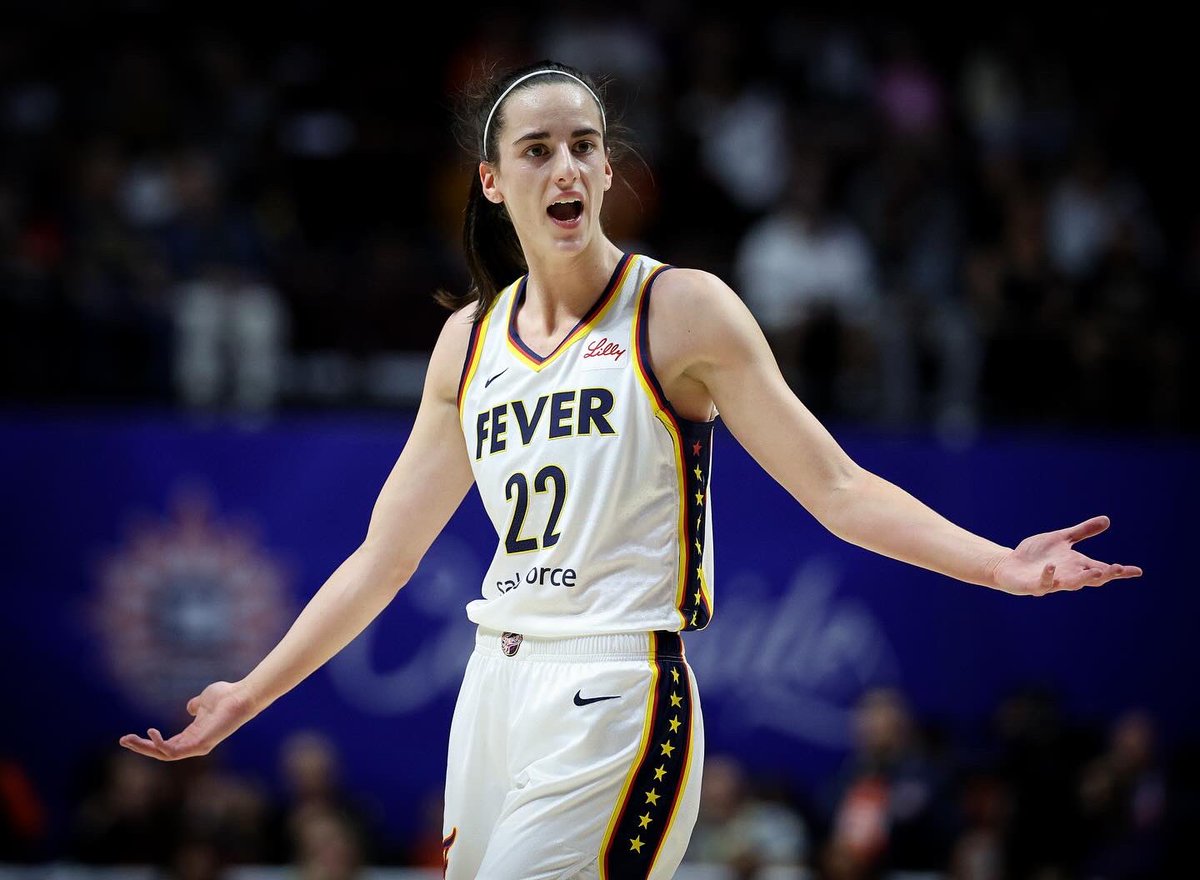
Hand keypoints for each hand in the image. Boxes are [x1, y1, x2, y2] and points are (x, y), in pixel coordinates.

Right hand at [119, 680, 256, 760]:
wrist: (241, 695)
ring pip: (164, 754)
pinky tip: (151, 733)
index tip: (130, 736)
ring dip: (144, 748)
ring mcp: (197, 746)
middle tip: (122, 740)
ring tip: (129, 739)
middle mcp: (194, 743)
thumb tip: (190, 707)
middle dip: (140, 748)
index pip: (166, 745)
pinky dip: (160, 745)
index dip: (148, 742)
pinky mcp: (200, 745)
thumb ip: (195, 706)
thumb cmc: (226, 696)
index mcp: (193, 735)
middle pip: (161, 752)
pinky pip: (174, 752)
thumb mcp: (203, 701)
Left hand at [991, 515, 1142, 595]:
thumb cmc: (1036, 554)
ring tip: (1097, 571)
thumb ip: (1082, 531)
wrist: (1009, 565)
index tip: (1137, 571)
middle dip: (1105, 574)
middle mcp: (1068, 576)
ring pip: (1071, 584)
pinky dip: (1049, 575)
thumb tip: (1107, 520)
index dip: (1119, 572)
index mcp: (1076, 565)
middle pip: (1091, 578)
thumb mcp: (1061, 539)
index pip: (1102, 569)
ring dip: (1083, 579)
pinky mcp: (1034, 585)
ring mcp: (1052, 582)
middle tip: (1117, 568)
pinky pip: (1043, 583)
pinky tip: (1051, 566)